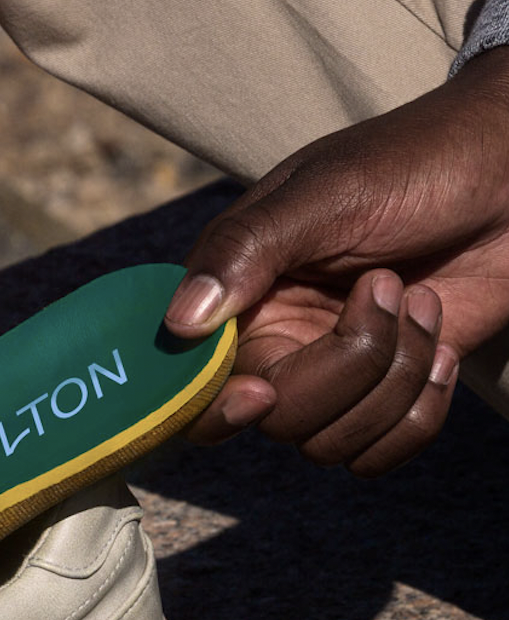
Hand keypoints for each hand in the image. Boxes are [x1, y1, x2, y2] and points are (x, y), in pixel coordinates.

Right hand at [165, 45, 508, 473]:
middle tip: (391, 288)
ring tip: (423, 304)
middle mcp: (272, 341)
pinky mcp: (383, 394)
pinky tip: (440, 351)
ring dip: (396, 382)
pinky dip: (419, 413)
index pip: (197, 382)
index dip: (222, 405)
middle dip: (350, 370)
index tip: (265, 392)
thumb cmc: (418, 163)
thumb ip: (246, 250)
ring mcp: (328, 372)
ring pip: (331, 443)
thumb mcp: (326, 193)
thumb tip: (179, 322)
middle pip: (277, 420)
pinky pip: (378, 455)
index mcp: (238, 294)